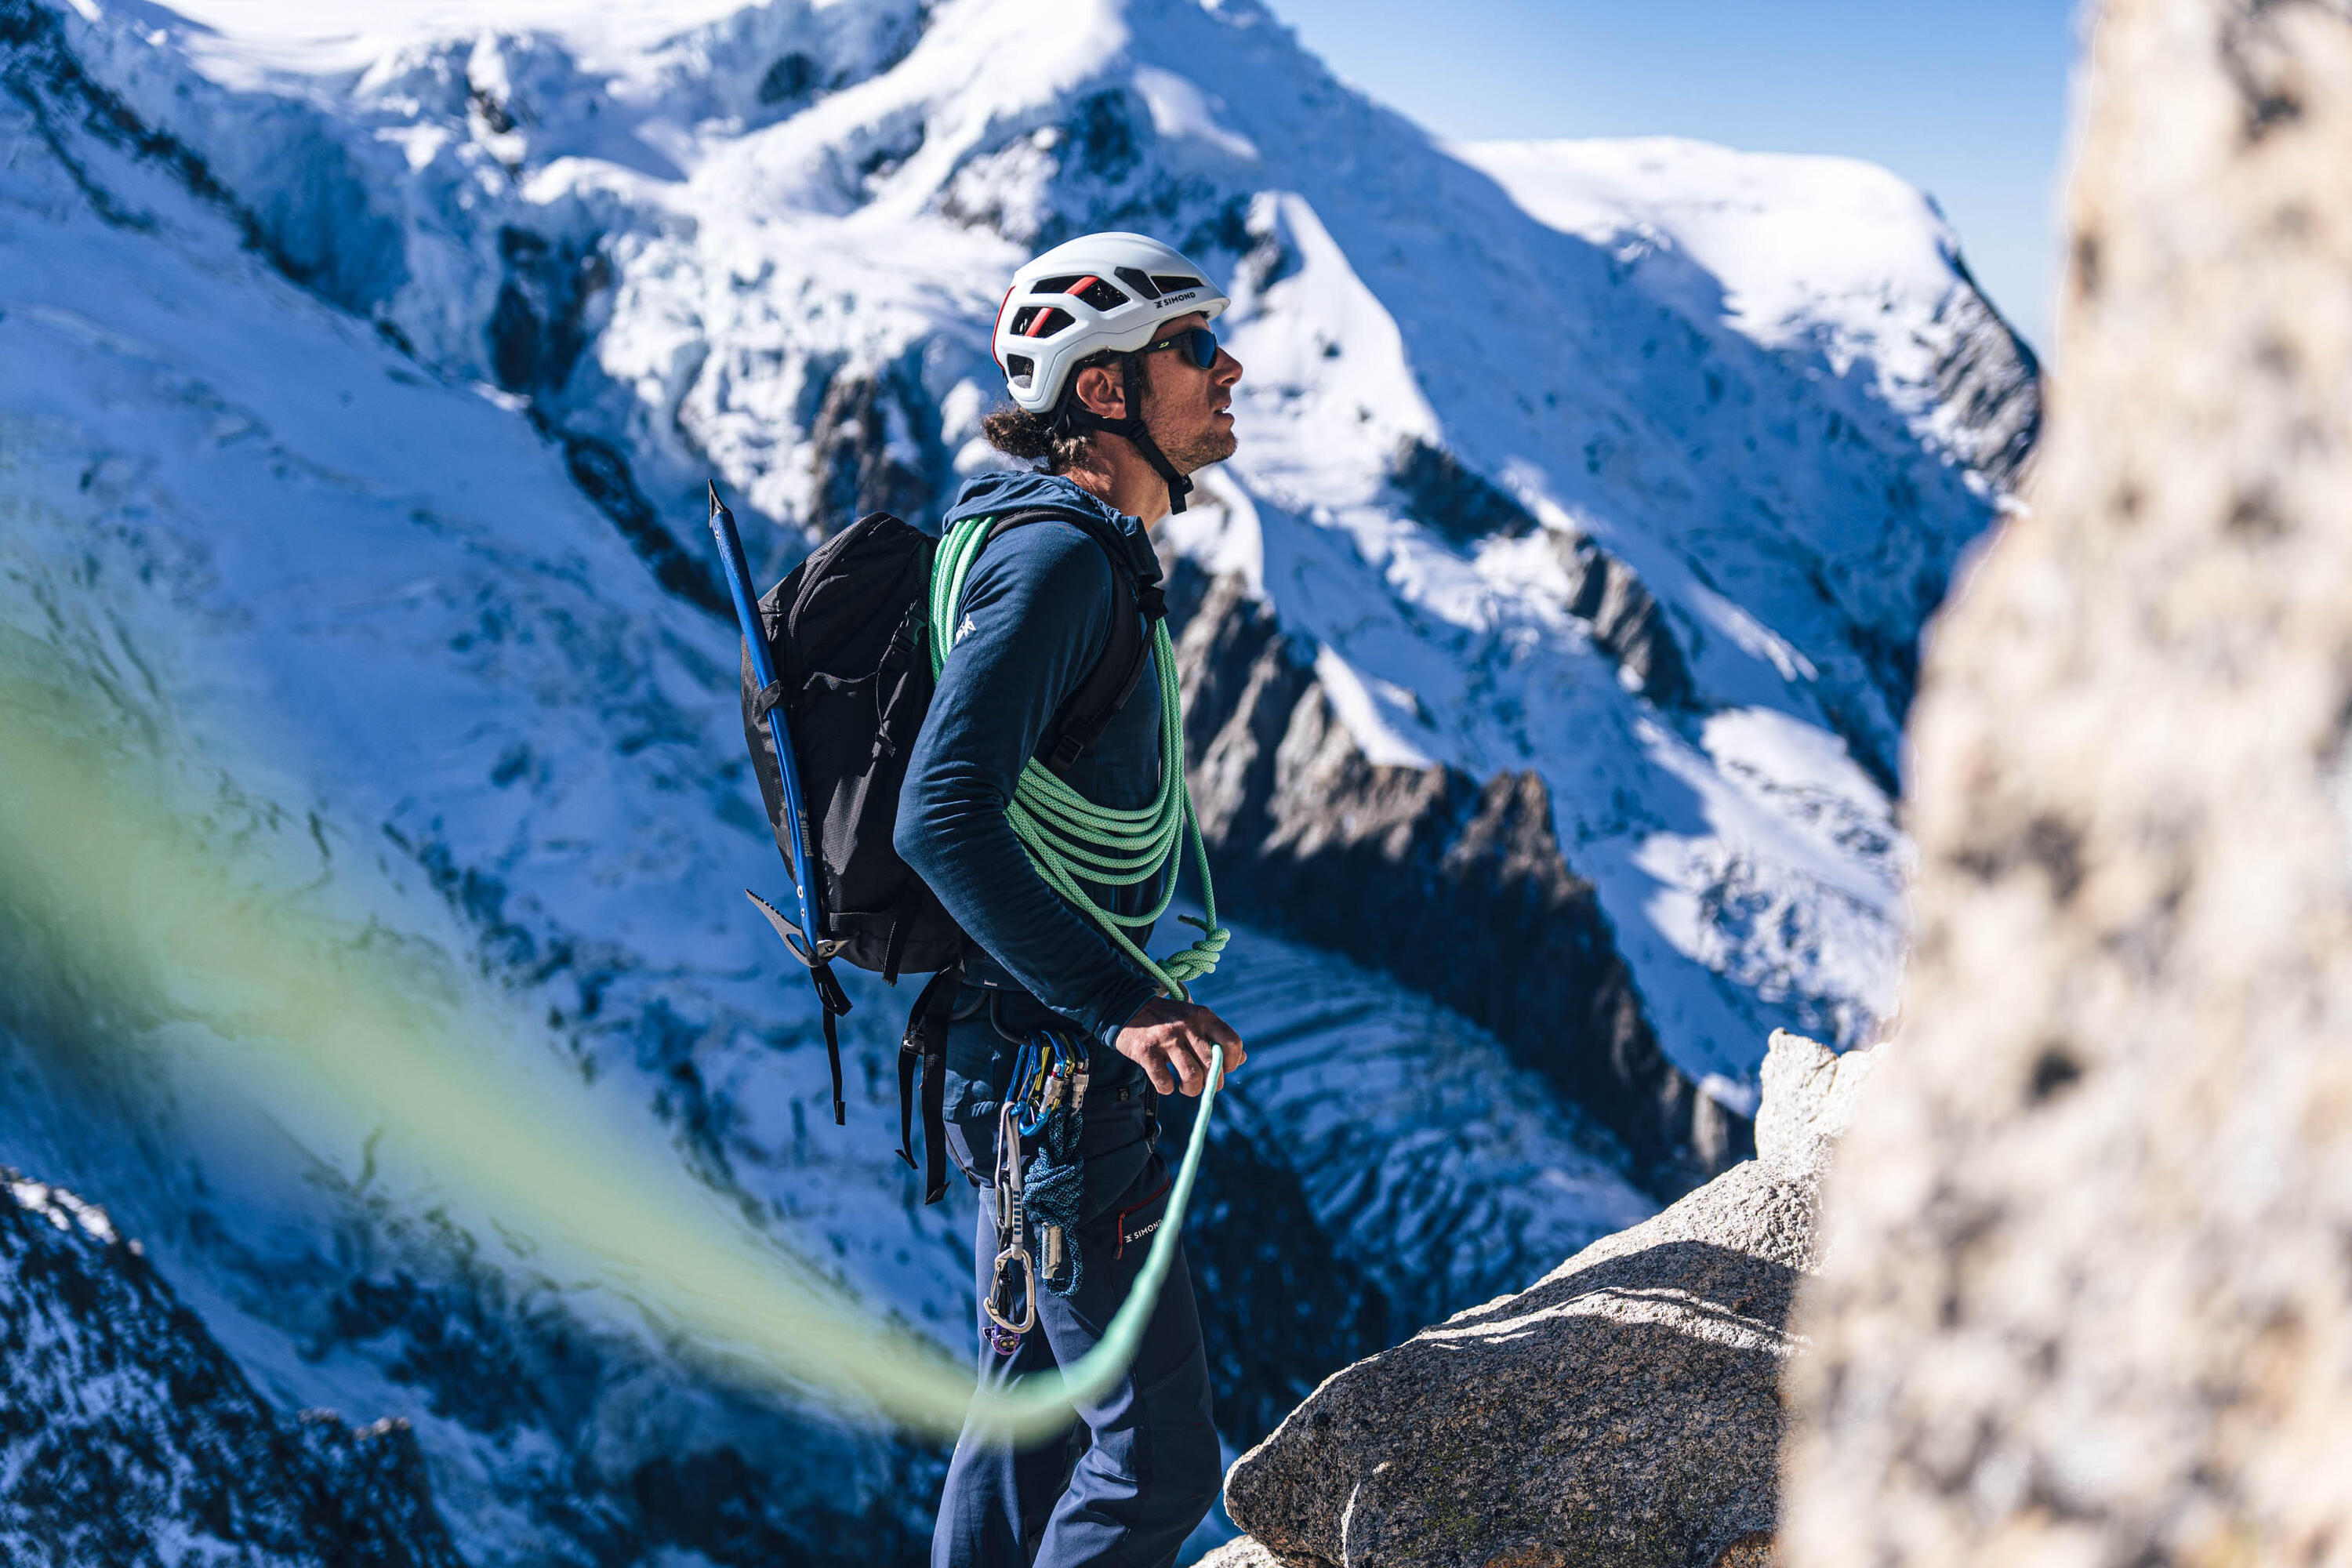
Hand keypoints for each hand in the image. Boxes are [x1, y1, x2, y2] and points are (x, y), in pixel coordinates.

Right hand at [1114, 998, 1245, 1095]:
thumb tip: (1241, 1059)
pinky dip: (1167, 1088)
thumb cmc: (1168, 1019)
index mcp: (1204, 1016)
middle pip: (1213, 1066)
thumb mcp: (1195, 1019)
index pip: (1232, 1043)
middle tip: (1202, 1084)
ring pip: (1192, 1077)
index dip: (1232, 1063)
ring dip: (1191, 1089)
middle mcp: (1187, 1025)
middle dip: (1211, 1083)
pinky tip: (1165, 1083)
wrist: (1128, 1007)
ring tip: (1185, 1086)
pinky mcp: (1146, 1051)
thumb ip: (1217, 1037)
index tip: (1222, 1070)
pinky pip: (1164, 1082)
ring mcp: (1166, 1038)